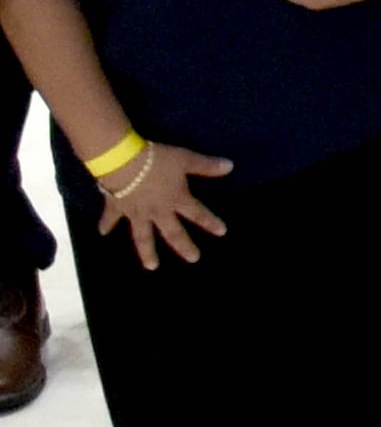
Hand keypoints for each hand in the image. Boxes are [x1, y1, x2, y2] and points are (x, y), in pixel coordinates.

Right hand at [93, 140, 233, 267]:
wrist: (122, 162)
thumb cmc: (156, 161)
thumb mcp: (185, 160)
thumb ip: (206, 166)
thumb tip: (230, 166)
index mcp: (176, 200)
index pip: (197, 213)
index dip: (210, 222)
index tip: (222, 232)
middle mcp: (157, 211)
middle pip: (172, 233)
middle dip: (183, 246)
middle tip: (193, 259)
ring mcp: (135, 212)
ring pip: (142, 236)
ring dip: (147, 252)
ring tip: (152, 266)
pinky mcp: (116, 207)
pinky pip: (110, 218)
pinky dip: (106, 224)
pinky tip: (102, 233)